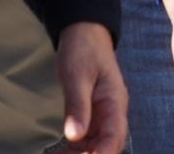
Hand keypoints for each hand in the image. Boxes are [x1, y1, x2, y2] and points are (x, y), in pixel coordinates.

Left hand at [52, 22, 125, 153]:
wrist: (84, 32)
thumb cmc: (83, 50)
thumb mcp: (76, 75)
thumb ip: (77, 105)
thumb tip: (75, 136)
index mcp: (115, 102)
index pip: (114, 136)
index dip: (102, 153)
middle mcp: (112, 113)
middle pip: (107, 145)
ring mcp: (102, 115)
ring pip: (96, 145)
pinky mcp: (91, 115)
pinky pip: (86, 139)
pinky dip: (74, 149)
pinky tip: (59, 153)